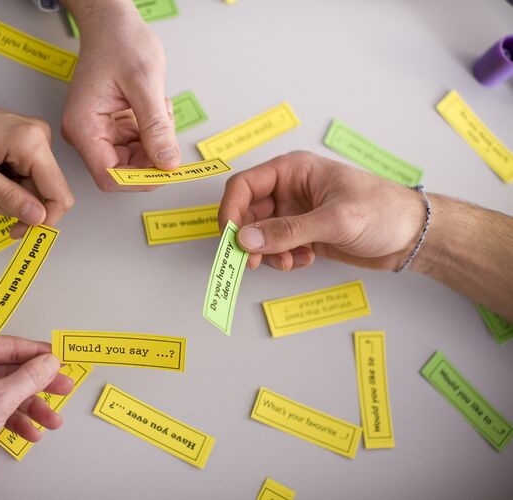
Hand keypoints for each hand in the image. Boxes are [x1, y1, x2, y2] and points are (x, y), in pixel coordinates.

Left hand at [0, 89, 73, 237]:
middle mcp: (38, 138)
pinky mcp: (23, 144)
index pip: (59, 194)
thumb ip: (8, 196)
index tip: (19, 230)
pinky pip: (24, 177)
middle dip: (17, 206)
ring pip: (33, 188)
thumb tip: (38, 217)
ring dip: (7, 196)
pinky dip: (4, 186)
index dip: (42, 220)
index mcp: (31, 142)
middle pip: (46, 193)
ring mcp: (32, 140)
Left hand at [0, 334, 73, 439]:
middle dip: (38, 386)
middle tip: (62, 387)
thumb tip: (50, 362)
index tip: (57, 357)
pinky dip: (14, 418)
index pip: (5, 345)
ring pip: (6, 391)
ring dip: (30, 408)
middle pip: (9, 370)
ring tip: (51, 420)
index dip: (36, 353)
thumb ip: (30, 377)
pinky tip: (31, 431)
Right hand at [61, 1, 179, 191]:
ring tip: (160, 109)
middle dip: (152, 158)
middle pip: (122, 171)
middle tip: (170, 133)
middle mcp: (86, 134)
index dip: (141, 180)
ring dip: (155, 142)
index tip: (168, 170)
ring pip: (133, 159)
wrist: (112, 23)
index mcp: (84, 126)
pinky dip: (153, 132)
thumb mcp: (145, 84)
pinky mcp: (111, 127)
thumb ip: (156, 127)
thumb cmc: (120, 42)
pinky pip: (136, 144)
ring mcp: (98, 131)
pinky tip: (155, 107)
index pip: (110, 176)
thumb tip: (168, 163)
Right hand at [218, 151, 426, 271]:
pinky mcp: (305, 233)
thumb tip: (245, 240)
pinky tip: (306, 260)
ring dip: (269, 252)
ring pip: (262, 234)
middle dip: (250, 239)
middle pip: (248, 213)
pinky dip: (284, 258)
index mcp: (293, 171)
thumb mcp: (334, 220)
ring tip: (291, 263)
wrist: (414, 235)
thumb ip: (287, 231)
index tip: (230, 238)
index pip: (244, 186)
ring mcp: (296, 213)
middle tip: (253, 262)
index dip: (231, 211)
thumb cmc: (383, 212)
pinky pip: (279, 247)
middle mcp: (290, 190)